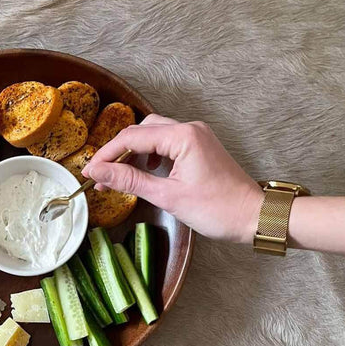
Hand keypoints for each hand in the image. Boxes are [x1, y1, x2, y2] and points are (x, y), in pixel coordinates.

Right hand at [82, 114, 263, 243]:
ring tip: (118, 177)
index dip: (107, 155)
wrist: (255, 217)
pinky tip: (144, 172)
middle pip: (142, 131)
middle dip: (119, 151)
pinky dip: (151, 156)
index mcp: (183, 136)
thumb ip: (130, 181)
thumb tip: (99, 173)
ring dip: (134, 153)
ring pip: (154, 135)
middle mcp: (190, 129)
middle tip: (101, 175)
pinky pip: (167, 144)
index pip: (133, 138)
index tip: (89, 172)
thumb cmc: (218, 209)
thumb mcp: (168, 196)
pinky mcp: (199, 147)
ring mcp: (196, 136)